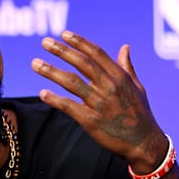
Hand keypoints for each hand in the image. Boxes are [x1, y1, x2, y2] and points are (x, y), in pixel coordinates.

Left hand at [31, 30, 167, 171]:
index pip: (96, 54)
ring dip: (51, 71)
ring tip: (35, 63)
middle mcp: (109, 87)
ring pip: (71, 82)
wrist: (143, 144)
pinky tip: (42, 93)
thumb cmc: (140, 114)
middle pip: (82, 63)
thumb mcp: (137, 87)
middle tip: (45, 42)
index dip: (79, 42)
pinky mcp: (91, 121)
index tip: (63, 34)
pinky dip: (54, 99)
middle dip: (62, 51)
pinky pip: (69, 106)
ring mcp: (99, 104)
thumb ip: (127, 67)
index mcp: (120, 77)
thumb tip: (125, 47)